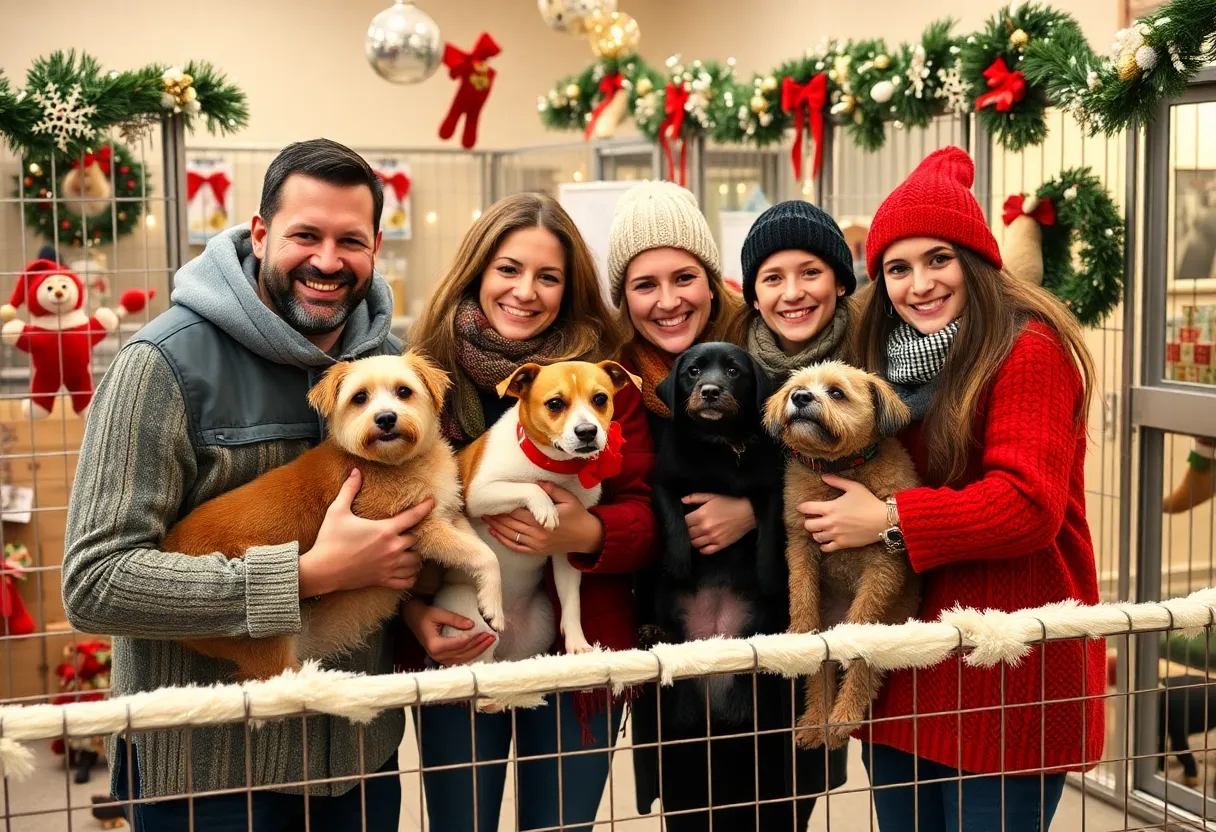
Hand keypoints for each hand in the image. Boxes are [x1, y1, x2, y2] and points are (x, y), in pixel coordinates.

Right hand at [298, 468, 433, 596]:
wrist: (321, 570)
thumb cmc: (329, 540)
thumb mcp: (338, 511)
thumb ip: (349, 490)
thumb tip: (355, 471)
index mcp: (385, 530)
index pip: (413, 516)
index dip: (425, 507)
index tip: (432, 501)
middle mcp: (392, 548)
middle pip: (417, 540)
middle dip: (415, 534)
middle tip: (412, 530)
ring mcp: (389, 566)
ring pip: (416, 561)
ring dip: (416, 555)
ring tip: (411, 550)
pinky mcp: (384, 580)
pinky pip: (408, 581)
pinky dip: (411, 576)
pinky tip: (408, 570)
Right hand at [403, 600, 495, 665]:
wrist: (413, 618)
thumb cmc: (424, 614)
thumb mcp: (438, 613)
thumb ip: (454, 619)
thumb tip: (472, 625)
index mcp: (435, 645)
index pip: (458, 644)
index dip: (472, 638)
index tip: (485, 632)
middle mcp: (437, 655)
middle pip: (463, 652)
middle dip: (479, 644)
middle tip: (491, 636)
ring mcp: (440, 659)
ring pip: (463, 658)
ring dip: (478, 650)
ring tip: (489, 641)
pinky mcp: (443, 658)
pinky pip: (460, 659)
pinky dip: (471, 654)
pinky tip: (481, 648)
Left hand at [484, 482, 604, 556]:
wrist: (588, 537)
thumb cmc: (579, 516)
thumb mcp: (568, 499)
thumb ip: (552, 490)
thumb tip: (536, 481)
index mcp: (543, 521)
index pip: (519, 512)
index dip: (505, 506)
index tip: (494, 499)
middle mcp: (537, 534)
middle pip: (511, 524)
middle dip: (497, 516)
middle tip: (483, 508)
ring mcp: (536, 545)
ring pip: (511, 536)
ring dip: (497, 527)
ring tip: (485, 518)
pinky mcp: (537, 552)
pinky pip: (517, 547)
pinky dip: (504, 541)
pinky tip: (495, 533)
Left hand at [682, 494, 755, 554]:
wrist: (748, 512)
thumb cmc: (729, 502)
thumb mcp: (712, 496)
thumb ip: (696, 497)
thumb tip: (682, 500)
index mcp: (701, 515)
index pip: (684, 522)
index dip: (683, 521)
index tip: (685, 520)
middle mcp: (705, 528)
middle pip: (688, 534)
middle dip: (687, 531)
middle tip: (690, 528)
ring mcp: (713, 538)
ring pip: (695, 544)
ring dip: (693, 540)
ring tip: (695, 536)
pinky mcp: (720, 545)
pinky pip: (706, 551)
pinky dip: (702, 548)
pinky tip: (703, 544)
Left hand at [798, 474, 887, 552]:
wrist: (883, 520)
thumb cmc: (869, 502)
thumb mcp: (853, 487)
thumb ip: (837, 481)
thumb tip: (824, 476)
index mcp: (831, 507)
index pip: (808, 508)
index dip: (802, 507)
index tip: (801, 507)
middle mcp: (831, 522)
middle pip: (808, 525)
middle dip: (808, 521)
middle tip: (811, 519)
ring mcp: (836, 534)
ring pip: (816, 537)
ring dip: (815, 533)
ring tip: (819, 530)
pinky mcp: (843, 544)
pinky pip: (826, 548)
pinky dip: (823, 545)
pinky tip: (825, 541)